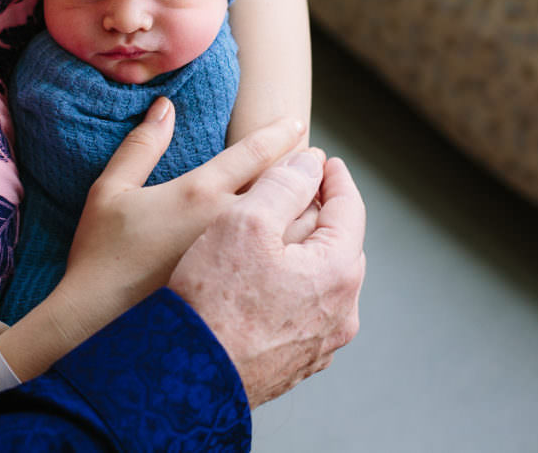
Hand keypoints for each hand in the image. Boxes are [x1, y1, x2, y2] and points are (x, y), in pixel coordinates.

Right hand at [44, 97, 307, 343]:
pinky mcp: (298, 336)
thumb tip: (165, 108)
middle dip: (313, 179)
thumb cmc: (104, 270)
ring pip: (326, 246)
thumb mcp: (110, 195)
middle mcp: (251, 242)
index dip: (283, 136)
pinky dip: (322, 267)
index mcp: (208, 200)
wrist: (125, 358)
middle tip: (316, 167)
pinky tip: (306, 265)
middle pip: (304, 198)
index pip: (261, 156)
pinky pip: (325, 290)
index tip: (297, 126)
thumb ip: (140, 147)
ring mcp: (279, 291)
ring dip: (324, 222)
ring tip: (315, 208)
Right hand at [169, 151, 365, 406]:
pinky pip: (303, 312)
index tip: (321, 159)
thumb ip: (284, 184)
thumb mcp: (245, 221)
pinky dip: (292, 287)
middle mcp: (342, 311)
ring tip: (276, 234)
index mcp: (338, 270)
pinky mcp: (296, 362)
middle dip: (321, 213)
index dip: (333, 177)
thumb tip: (311, 162)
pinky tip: (263, 283)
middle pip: (339, 244)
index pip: (349, 207)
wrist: (188, 377)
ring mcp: (321, 342)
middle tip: (296, 190)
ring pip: (321, 280)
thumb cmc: (214, 299)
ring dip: (306, 252)